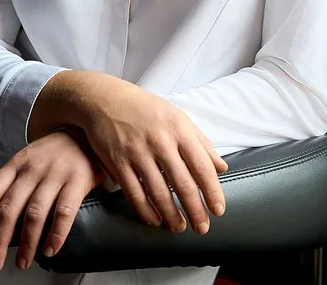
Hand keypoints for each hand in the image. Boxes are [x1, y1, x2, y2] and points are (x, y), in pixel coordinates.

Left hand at [0, 130, 104, 273]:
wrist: (86, 133)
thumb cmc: (54, 154)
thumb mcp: (28, 161)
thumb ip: (14, 186)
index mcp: (15, 165)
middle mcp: (32, 170)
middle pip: (9, 208)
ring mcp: (55, 175)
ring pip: (34, 214)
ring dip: (27, 243)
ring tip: (23, 261)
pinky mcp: (77, 181)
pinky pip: (64, 212)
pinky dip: (56, 235)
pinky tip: (50, 248)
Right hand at [76, 74, 228, 233]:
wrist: (104, 100)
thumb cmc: (145, 109)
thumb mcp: (178, 118)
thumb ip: (201, 143)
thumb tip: (222, 168)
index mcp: (179, 129)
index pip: (201, 166)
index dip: (212, 191)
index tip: (218, 210)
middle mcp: (160, 141)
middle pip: (182, 183)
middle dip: (195, 209)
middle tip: (202, 228)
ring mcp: (137, 152)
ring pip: (158, 192)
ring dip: (171, 215)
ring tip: (179, 228)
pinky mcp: (117, 162)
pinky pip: (134, 192)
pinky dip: (145, 210)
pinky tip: (154, 219)